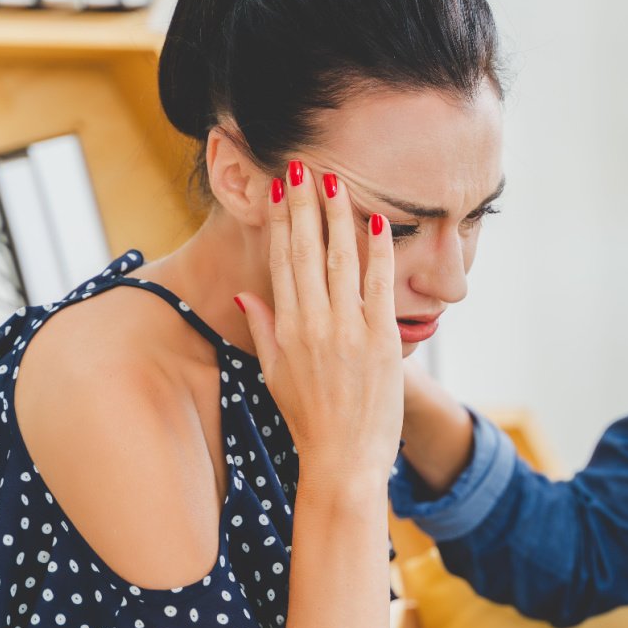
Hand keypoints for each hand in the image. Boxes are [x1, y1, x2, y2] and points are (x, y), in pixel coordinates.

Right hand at [235, 159, 402, 488]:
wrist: (342, 461)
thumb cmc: (310, 421)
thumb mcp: (275, 374)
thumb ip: (265, 329)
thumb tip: (246, 295)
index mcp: (286, 328)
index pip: (281, 261)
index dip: (279, 221)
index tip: (279, 189)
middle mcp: (313, 323)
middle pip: (305, 251)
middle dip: (303, 205)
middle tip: (301, 166)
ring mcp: (347, 330)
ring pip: (340, 259)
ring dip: (338, 216)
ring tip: (335, 180)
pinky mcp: (380, 341)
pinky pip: (379, 286)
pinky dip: (378, 252)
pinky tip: (378, 222)